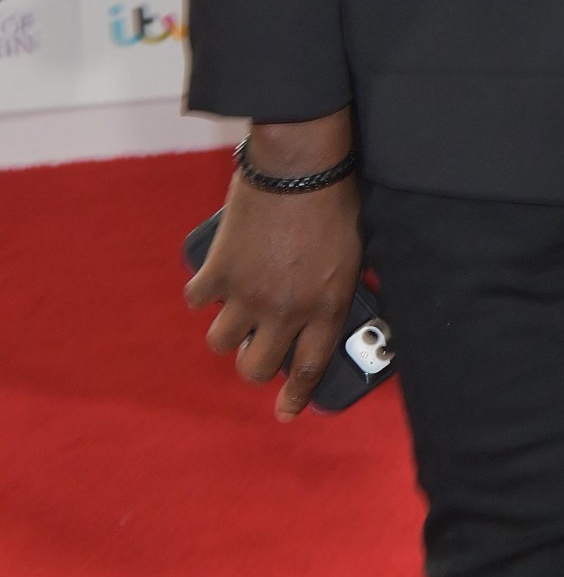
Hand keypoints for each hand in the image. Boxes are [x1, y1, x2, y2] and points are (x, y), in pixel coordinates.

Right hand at [186, 116, 362, 420]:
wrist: (299, 164)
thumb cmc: (336, 201)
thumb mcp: (353, 255)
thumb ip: (335, 290)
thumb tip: (320, 311)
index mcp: (326, 307)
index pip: (309, 369)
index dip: (295, 397)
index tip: (284, 412)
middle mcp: (285, 310)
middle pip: (255, 367)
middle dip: (253, 364)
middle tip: (255, 347)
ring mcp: (248, 293)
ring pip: (220, 342)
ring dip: (225, 330)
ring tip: (235, 311)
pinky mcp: (218, 269)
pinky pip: (196, 299)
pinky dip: (202, 291)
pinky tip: (213, 279)